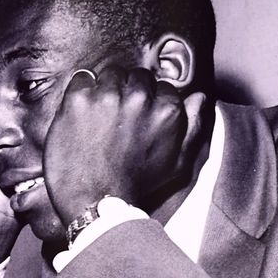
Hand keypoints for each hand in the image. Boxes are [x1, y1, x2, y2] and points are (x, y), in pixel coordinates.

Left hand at [43, 67, 192, 222]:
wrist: (95, 202)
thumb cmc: (137, 186)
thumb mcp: (177, 163)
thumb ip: (192, 127)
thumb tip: (198, 97)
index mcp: (167, 110)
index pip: (160, 85)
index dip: (148, 101)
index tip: (137, 117)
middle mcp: (139, 97)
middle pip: (135, 76)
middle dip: (128, 92)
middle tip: (116, 118)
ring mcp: (107, 96)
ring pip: (109, 75)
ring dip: (105, 90)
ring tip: (98, 118)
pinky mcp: (79, 99)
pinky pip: (82, 79)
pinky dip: (80, 92)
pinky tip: (80, 115)